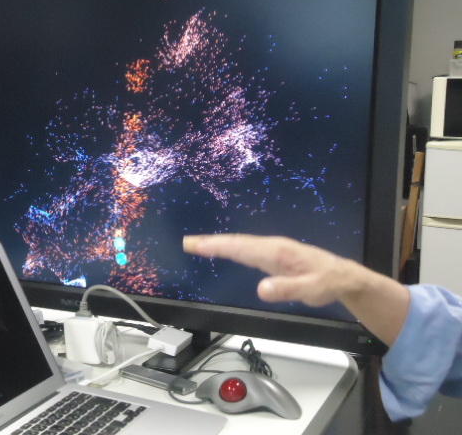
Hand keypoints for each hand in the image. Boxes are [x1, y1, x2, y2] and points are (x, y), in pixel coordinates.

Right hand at [183, 233, 355, 306]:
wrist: (344, 277)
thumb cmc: (328, 282)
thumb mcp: (311, 290)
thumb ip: (287, 289)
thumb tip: (261, 289)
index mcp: (277, 252)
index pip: (240, 247)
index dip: (216, 246)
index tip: (195, 244)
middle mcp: (272, 247)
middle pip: (236, 242)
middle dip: (211, 242)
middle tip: (188, 242)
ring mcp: (272, 250)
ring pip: (240, 244)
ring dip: (218, 244)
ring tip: (198, 245)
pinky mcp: (274, 256)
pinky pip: (247, 250)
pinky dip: (231, 248)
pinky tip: (224, 251)